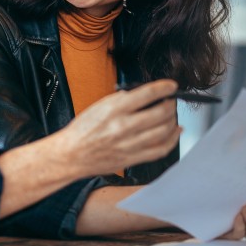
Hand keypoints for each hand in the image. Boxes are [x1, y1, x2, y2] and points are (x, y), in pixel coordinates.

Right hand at [57, 79, 181, 177]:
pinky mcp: (132, 159)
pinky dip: (172, 140)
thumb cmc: (82, 130)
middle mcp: (123, 126)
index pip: (147, 94)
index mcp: (114, 109)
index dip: (165, 88)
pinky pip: (160, 150)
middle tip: (171, 101)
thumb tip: (144, 95)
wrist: (71, 154)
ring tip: (172, 116)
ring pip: (163, 131)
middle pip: (160, 113)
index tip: (171, 86)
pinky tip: (175, 132)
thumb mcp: (99, 105)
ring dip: (173, 121)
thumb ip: (122, 99)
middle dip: (171, 105)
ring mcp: (129, 144)